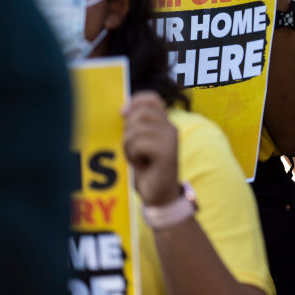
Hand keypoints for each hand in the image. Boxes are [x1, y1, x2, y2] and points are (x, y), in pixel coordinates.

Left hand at [122, 91, 178, 206]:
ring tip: (137, 157)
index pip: (150, 98)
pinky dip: (134, 155)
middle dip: (128, 131)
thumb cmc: (146, 169)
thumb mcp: (139, 143)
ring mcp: (171, 140)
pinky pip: (140, 144)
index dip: (133, 103)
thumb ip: (135, 126)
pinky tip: (142, 164)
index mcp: (165, 123)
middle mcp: (171, 128)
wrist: (159, 195)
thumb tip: (124, 110)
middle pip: (140, 113)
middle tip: (132, 148)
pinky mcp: (167, 153)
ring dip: (129, 146)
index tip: (123, 116)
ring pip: (137, 130)